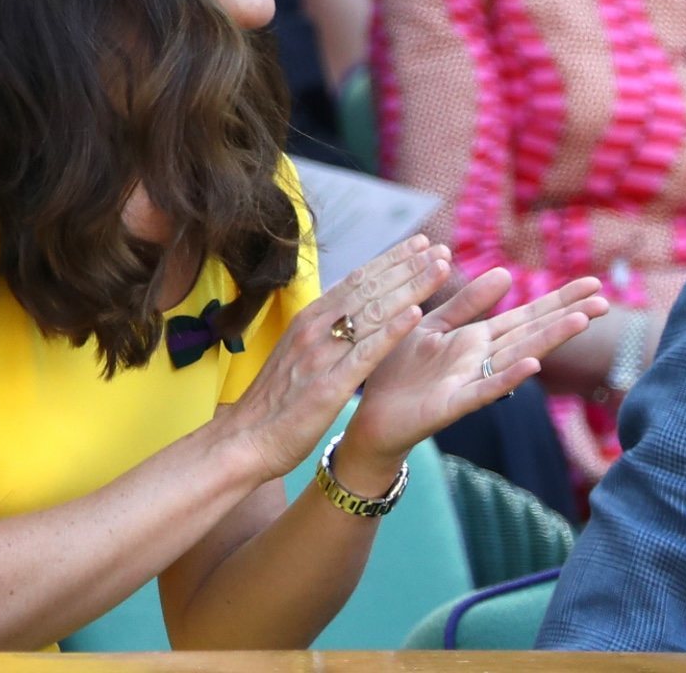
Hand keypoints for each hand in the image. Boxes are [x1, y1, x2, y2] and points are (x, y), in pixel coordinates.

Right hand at [212, 236, 451, 479]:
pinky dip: (390, 333)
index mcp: (309, 318)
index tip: (420, 244)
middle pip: (370, 288)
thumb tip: (346, 307)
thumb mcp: (296, 351)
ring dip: (410, 288)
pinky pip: (365, 354)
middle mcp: (316, 328)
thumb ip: (321, 328)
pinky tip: (415, 316)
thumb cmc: (273, 400)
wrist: (244, 439)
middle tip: (441, 249)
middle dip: (409, 266)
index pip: (357, 280)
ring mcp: (322, 355)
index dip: (391, 260)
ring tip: (440, 269)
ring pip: (373, 313)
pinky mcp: (329, 386)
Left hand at [343, 271, 607, 468]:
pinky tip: (531, 365)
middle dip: (567, 316)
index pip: (526, 316)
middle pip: (531, 333)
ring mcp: (470, 382)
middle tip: (606, 300)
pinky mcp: (450, 405)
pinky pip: (483, 390)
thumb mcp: (434, 326)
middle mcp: (482, 360)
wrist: (371, 417)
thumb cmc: (400, 372)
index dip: (559, 300)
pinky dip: (508, 378)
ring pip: (516, 357)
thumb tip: (506, 272)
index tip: (593, 283)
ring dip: (549, 339)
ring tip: (581, 320)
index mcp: (477, 339)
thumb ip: (467, 303)